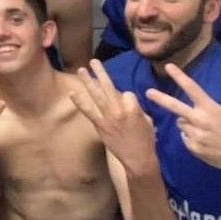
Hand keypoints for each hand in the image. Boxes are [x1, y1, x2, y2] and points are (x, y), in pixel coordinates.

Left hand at [69, 60, 158, 174]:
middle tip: (94, 60)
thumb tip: (125, 100)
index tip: (128, 107)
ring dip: (88, 81)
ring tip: (81, 69)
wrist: (137, 158)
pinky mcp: (100, 125)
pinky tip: (72, 93)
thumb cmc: (146, 140)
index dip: (127, 98)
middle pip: (109, 86)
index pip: (126, 93)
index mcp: (134, 107)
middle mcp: (119, 109)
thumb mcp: (147, 120)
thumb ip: (135, 108)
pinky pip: (88, 111)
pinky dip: (80, 102)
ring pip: (97, 95)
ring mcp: (108, 117)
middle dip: (101, 72)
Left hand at [145, 65, 220, 174]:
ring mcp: (195, 135)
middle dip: (160, 98)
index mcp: (210, 108)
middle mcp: (199, 120)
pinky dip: (190, 136)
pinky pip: (184, 137)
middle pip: (175, 107)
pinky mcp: (193, 147)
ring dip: (187, 121)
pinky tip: (204, 138)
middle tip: (148, 92)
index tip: (168, 66)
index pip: (192, 88)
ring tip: (204, 127)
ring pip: (181, 123)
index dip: (179, 76)